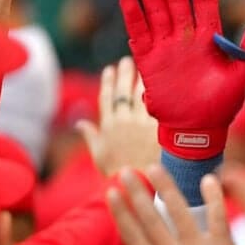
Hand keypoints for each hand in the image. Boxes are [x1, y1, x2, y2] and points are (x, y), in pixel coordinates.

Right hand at [75, 56, 159, 176]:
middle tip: (128, 60)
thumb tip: (80, 124)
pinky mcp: (159, 127)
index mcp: (108, 126)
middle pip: (124, 91)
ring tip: (147, 67)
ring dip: (143, 79)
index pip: (107, 98)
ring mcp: (142, 123)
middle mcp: (124, 121)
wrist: (140, 183)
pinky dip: (160, 94)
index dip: (108, 82)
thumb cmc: (118, 173)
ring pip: (142, 95)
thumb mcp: (99, 156)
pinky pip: (159, 106)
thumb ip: (91, 137)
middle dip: (125, 74)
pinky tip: (164, 84)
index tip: (110, 69)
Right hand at [103, 166, 244, 244]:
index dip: (121, 212)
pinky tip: (208, 179)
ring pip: (179, 210)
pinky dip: (214, 196)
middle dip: (136, 192)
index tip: (111, 193)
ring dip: (166, 187)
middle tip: (126, 171)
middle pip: (150, 218)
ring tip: (155, 167)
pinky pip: (217, 215)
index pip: (132, 235)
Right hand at [119, 0, 244, 159]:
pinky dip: (134, 19)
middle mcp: (186, 40)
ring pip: (156, 14)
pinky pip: (140, 36)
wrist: (199, 131)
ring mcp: (166, 50)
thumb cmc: (223, 107)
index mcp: (209, 41)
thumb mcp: (242, 76)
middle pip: (177, 3)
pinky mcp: (149, 63)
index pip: (205, 4)